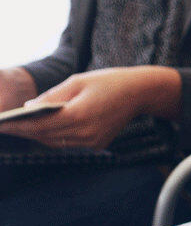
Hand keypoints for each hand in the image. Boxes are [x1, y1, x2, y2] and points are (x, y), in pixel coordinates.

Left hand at [0, 67, 174, 148]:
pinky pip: (68, 143)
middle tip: (5, 127)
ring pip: (54, 142)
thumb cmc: (110, 81)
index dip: (17, 126)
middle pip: (44, 136)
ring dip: (37, 135)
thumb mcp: (78, 81)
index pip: (39, 124)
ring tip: (19, 129)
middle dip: (24, 131)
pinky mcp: (96, 145)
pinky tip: (43, 130)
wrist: (141, 92)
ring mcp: (92, 141)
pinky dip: (54, 137)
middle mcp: (85, 133)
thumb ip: (52, 96)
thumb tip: (28, 108)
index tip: (2, 125)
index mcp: (79, 114)